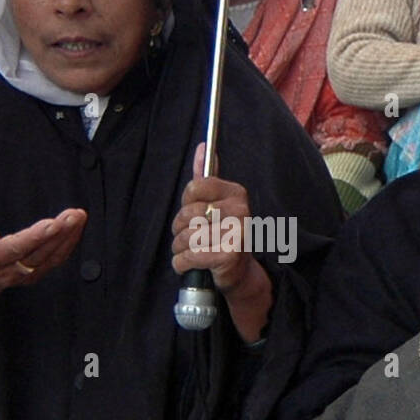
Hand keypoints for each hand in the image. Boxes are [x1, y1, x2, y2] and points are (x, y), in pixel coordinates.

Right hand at [0, 210, 87, 291]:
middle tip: (74, 214)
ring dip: (68, 237)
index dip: (35, 237)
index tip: (53, 223)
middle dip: (60, 234)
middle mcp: (10, 272)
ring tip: (79, 216)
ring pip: (51, 258)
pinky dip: (68, 244)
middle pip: (39, 254)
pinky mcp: (35, 275)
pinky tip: (75, 228)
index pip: (15, 249)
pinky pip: (55, 261)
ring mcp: (25, 276)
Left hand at [171, 143, 256, 294]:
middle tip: (186, 237)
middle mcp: (240, 211)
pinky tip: (187, 264)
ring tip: (188, 251)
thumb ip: (206, 176)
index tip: (192, 213)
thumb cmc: (221, 234)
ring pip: (187, 237)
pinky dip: (181, 263)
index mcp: (236, 193)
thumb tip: (202, 147)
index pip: (195, 187)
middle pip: (188, 214)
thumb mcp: (215, 203)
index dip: (186, 203)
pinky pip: (189, 256)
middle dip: (179, 230)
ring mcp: (236, 234)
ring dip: (179, 248)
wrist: (239, 272)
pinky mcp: (228, 256)